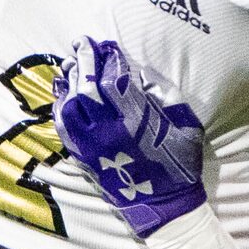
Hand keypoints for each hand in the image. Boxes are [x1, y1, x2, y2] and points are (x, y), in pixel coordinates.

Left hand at [52, 37, 209, 237]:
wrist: (164, 206)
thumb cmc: (180, 165)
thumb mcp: (187, 127)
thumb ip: (168, 99)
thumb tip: (145, 77)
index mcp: (137, 120)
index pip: (115, 79)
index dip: (109, 58)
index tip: (107, 44)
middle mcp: (110, 129)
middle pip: (88, 86)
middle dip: (84, 60)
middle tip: (81, 43)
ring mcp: (93, 144)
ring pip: (71, 104)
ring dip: (69, 80)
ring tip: (70, 63)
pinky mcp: (84, 156)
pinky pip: (64, 126)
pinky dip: (61, 105)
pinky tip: (63, 93)